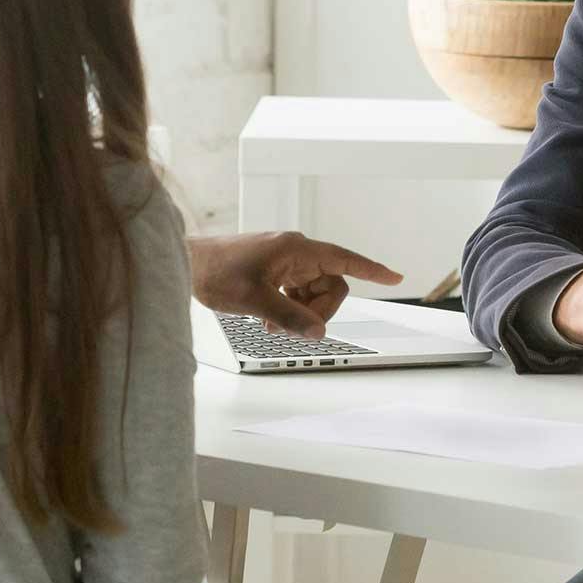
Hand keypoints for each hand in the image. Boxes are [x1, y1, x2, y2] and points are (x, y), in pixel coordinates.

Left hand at [188, 231, 402, 338]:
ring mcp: (285, 262)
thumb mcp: (253, 300)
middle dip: (319, 311)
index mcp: (296, 249)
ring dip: (302, 314)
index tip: (396, 277)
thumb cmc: (215, 271)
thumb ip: (289, 317)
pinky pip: (297, 293)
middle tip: (293, 328)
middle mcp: (295, 252)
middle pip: (331, 284)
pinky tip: (268, 321)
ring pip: (314, 292)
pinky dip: (290, 310)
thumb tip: (319, 332)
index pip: (344, 258)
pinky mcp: (275, 271)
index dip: (372, 270)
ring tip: (272, 326)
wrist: (187, 263)